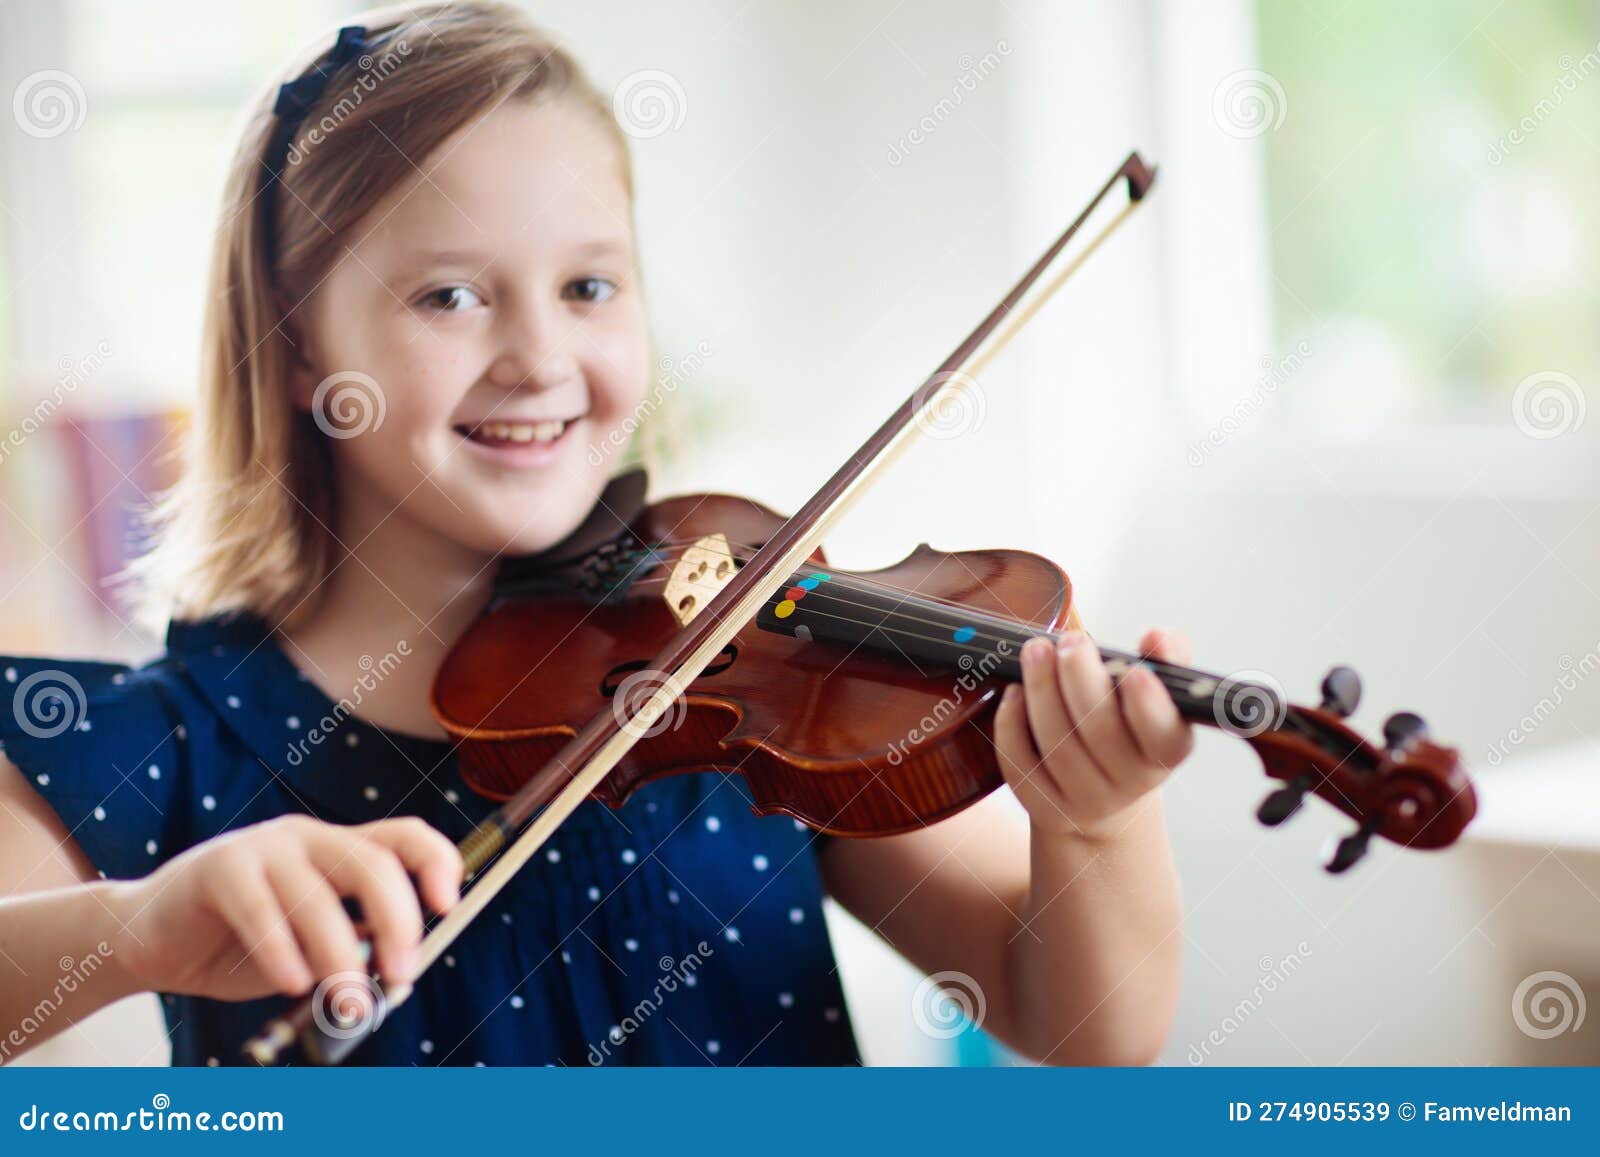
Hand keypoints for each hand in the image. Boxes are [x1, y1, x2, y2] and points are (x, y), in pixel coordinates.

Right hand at [105, 814, 462, 1001]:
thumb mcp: (313, 950)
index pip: (405, 837)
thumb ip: (355, 948)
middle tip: (402, 975)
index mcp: (341, 849)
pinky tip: (293, 982)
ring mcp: (263, 847)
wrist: (151, 942)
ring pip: (318, 897)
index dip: (437, 863)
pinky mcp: (218, 868)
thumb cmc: (242, 947)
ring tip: (348, 1005)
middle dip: (398, 921)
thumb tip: (400, 969)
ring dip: (341, 958)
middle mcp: (309, 838)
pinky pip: (260, 909)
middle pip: (372, 862)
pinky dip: (283, 952)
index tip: (449, 905)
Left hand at [994, 628, 1194, 841]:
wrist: (1105, 793)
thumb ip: (1165, 659)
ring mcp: (1087, 800)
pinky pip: (1021, 765)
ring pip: (1057, 747)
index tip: (1133, 670)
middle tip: (1070, 641)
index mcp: (1167, 749)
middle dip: (1079, 678)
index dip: (1148, 705)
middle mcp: (1132, 782)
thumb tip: (1156, 637)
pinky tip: (1014, 692)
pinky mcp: (1047, 807)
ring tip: (1036, 651)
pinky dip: (1013, 724)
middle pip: (1101, 732)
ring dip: (1041, 691)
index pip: (1163, 734)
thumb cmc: (1129, 726)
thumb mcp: (1158, 694)